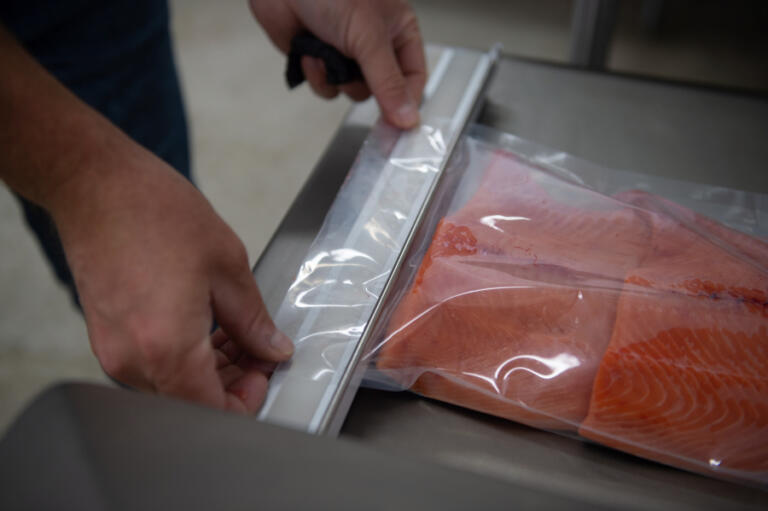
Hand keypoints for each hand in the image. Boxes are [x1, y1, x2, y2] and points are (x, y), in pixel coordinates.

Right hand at [50, 143, 292, 413]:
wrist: (97, 186)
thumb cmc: (155, 213)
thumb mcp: (227, 265)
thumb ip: (253, 320)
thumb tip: (273, 349)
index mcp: (167, 347)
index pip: (212, 410)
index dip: (247, 399)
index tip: (264, 370)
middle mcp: (133, 359)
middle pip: (191, 402)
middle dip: (232, 381)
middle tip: (258, 346)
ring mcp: (113, 350)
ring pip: (172, 386)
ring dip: (209, 370)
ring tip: (234, 331)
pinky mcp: (106, 337)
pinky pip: (151, 365)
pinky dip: (183, 357)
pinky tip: (203, 325)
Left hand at [250, 0, 426, 128]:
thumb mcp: (369, 38)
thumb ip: (388, 82)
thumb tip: (407, 119)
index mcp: (398, 30)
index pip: (413, 77)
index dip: (405, 101)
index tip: (397, 124)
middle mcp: (374, 44)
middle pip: (379, 90)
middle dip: (361, 83)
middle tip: (351, 73)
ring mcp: (344, 52)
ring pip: (349, 91)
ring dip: (334, 78)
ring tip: (325, 51)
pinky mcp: (318, 59)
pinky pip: (325, 87)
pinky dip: (315, 74)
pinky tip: (308, 52)